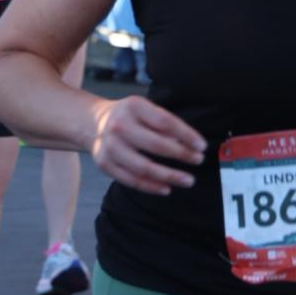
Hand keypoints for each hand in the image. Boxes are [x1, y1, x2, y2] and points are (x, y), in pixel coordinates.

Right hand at [91, 95, 205, 194]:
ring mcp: (110, 146)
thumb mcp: (145, 109)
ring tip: (188, 180)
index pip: (166, 122)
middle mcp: (119, 125)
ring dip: (170, 176)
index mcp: (134, 107)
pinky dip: (151, 187)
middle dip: (182, 155)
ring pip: (144, 167)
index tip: (202, 146)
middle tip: (198, 161)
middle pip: (157, 145)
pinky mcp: (105, 163)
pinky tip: (166, 188)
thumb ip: (163, 123)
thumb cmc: (128, 116)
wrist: (93, 122)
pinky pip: (132, 180)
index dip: (187, 135)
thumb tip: (187, 144)